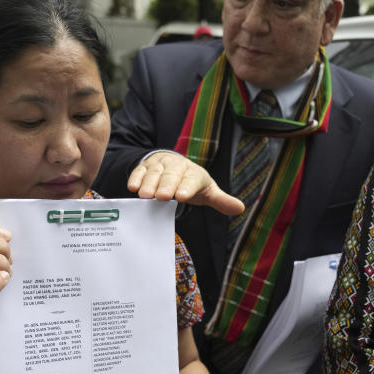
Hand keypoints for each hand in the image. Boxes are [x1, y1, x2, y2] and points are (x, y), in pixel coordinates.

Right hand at [128, 152, 243, 215]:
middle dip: (166, 185)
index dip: (187, 188)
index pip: (192, 180)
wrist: (174, 165)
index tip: (182, 197)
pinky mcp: (145, 166)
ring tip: (145, 195)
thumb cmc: (192, 183)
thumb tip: (240, 208)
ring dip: (149, 183)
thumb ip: (221, 200)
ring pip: (154, 173)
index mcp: (194, 173)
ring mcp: (160, 165)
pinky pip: (139, 171)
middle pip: (171, 175)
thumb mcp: (207, 191)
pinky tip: (132, 187)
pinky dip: (136, 178)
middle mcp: (177, 166)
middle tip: (162, 196)